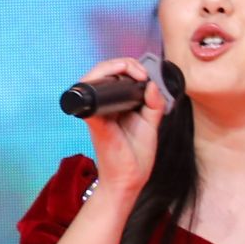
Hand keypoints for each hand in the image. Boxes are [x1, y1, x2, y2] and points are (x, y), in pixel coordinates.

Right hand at [76, 56, 164, 204]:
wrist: (129, 180)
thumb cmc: (136, 156)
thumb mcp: (151, 124)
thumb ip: (154, 103)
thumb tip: (152, 84)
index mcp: (115, 106)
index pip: (114, 77)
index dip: (128, 67)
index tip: (145, 75)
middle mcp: (103, 107)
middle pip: (102, 72)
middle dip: (123, 63)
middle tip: (141, 73)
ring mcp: (96, 113)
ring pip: (93, 78)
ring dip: (113, 67)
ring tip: (134, 73)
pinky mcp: (95, 120)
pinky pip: (90, 95)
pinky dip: (101, 80)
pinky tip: (122, 82)